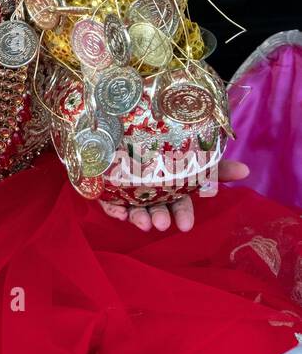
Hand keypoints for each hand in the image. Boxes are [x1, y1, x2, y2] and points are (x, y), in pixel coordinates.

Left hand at [99, 158, 248, 232]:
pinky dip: (113, 208)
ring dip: (138, 217)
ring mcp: (128, 190)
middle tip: (160, 224)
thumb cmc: (164, 148)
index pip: (180, 204)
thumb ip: (215, 165)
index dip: (182, 215)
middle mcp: (150, 191)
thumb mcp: (192, 154)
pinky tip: (117, 213)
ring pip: (133, 207)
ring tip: (141, 222)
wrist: (126, 126)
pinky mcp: (107, 188)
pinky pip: (108, 201)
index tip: (185, 226)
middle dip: (159, 217)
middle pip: (156, 207)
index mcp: (171, 188)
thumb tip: (247, 170)